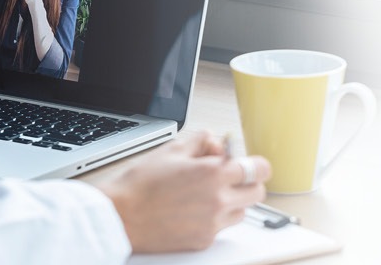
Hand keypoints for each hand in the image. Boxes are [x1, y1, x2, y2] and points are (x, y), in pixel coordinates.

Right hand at [92, 132, 270, 252]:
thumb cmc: (140, 184)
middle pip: (257, 192)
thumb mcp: (171, 150)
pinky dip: (215, 218)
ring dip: (232, 201)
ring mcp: (213, 223)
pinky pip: (222, 227)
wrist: (121, 216)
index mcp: (213, 174)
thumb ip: (202, 142)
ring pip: (242, 211)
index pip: (258, 169)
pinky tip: (193, 210)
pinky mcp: (204, 240)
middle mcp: (218, 200)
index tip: (249, 163)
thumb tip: (218, 144)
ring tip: (206, 195)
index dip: (255, 164)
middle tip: (229, 178)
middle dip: (247, 183)